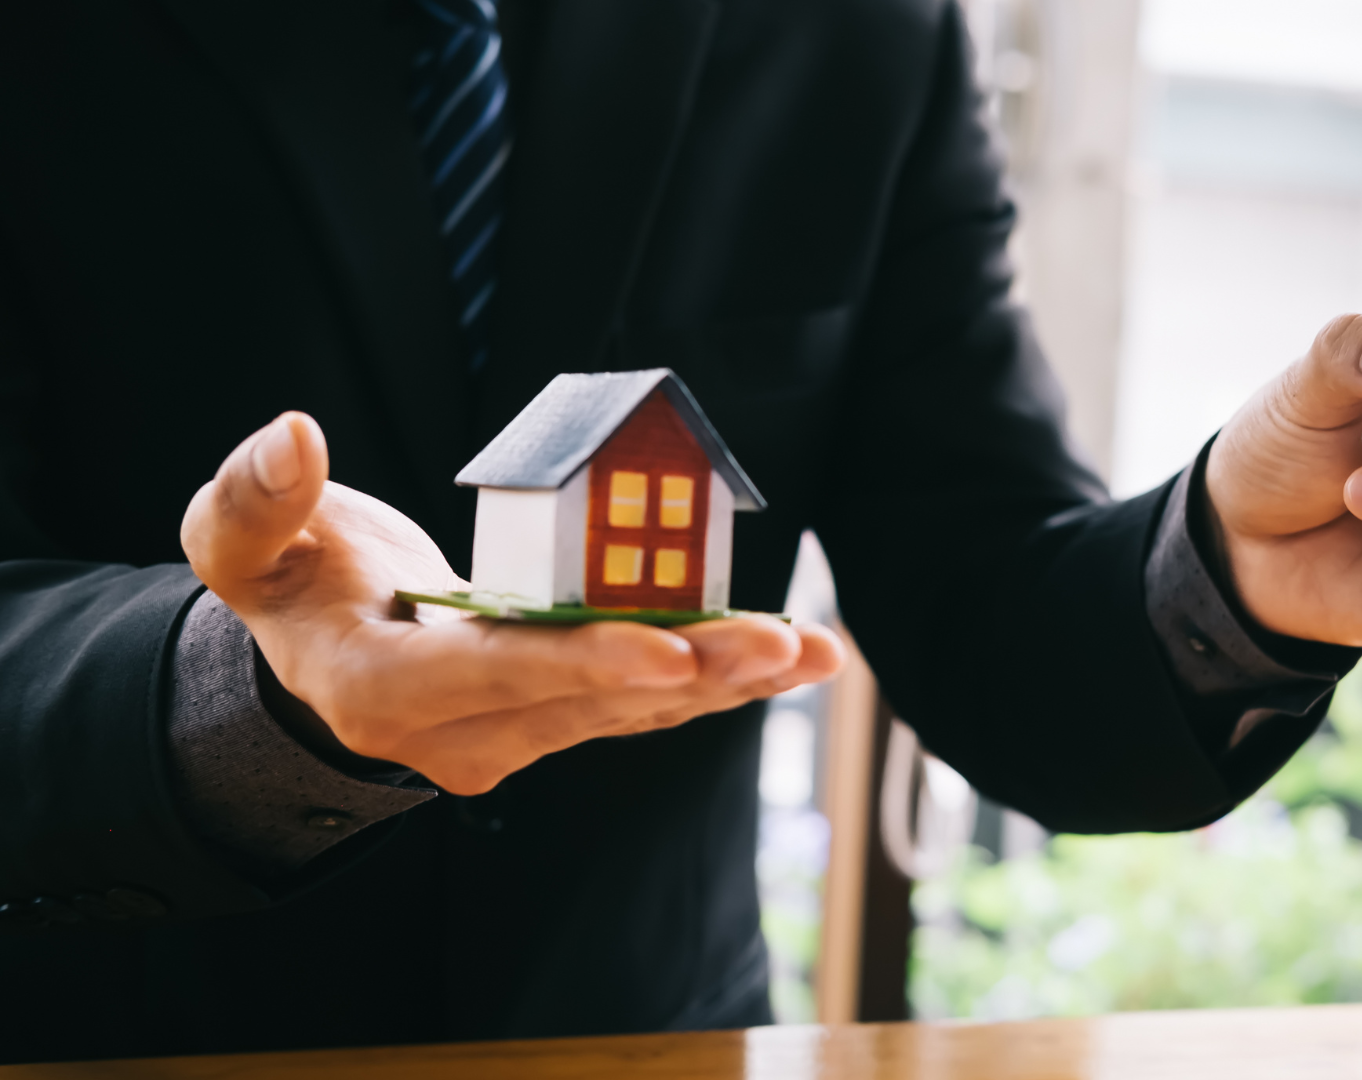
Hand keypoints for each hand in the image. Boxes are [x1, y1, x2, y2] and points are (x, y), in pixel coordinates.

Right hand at [180, 412, 843, 794]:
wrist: (321, 658)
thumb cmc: (290, 586)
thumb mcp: (242, 545)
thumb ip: (254, 498)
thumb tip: (295, 433)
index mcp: (381, 687)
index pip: (494, 673)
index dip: (581, 660)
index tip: (667, 645)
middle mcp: (460, 734)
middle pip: (589, 700)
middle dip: (692, 671)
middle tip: (781, 641)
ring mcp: (517, 738)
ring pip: (633, 711)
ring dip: (727, 681)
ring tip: (813, 651)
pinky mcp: (560, 721)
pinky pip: (646, 703)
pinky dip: (719, 680)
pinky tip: (796, 658)